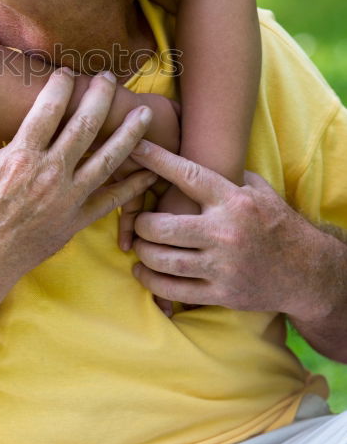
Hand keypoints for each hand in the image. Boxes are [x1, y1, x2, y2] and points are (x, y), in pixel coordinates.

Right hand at [0, 70, 156, 289]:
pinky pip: (112, 199)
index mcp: (21, 155)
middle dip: (101, 98)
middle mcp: (49, 173)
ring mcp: (67, 197)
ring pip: (107, 159)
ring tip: (143, 113)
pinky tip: (150, 168)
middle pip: (85, 126)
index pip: (49, 109)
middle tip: (111, 78)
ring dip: (129, 134)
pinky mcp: (77, 220)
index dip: (61, 85)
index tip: (68, 72)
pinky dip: (133, 184)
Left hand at [127, 139, 335, 318]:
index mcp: (233, 201)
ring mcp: (223, 266)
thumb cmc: (276, 224)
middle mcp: (226, 233)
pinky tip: (143, 272)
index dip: (158, 161)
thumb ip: (228, 174)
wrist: (307, 271)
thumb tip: (197, 152)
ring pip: (165, 261)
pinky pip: (175, 290)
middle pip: (165, 227)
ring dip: (143, 253)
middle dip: (142, 224)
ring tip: (138, 246)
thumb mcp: (258, 190)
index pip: (189, 176)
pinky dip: (152, 281)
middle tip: (137, 221)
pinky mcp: (222, 294)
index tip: (135, 149)